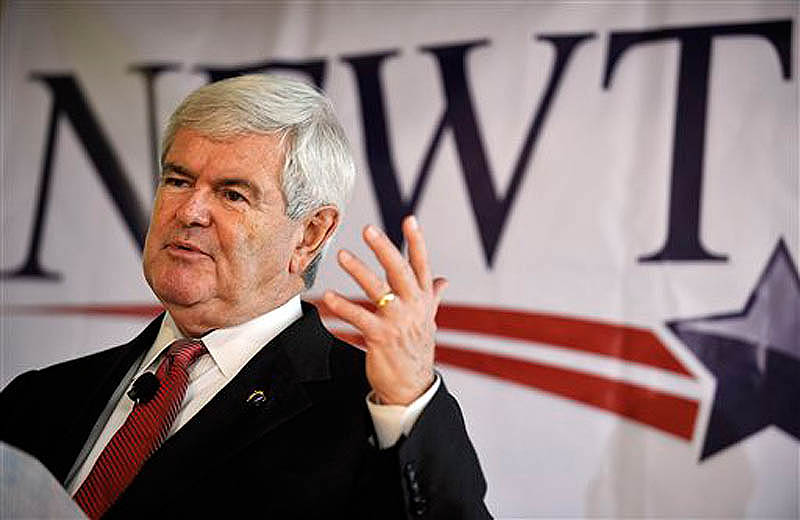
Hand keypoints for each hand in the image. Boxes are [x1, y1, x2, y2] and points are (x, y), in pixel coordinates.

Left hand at [323, 215, 447, 404]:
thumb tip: (444, 280)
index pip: (422, 266)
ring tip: (342, 255)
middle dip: (385, 249)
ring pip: (378, 290)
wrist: (413, 386)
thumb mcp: (428, 320)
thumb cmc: (416, 349)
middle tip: (368, 229)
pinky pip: (359, 318)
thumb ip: (433, 296)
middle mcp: (414, 307)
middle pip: (401, 272)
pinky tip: (328, 297)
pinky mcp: (381, 338)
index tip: (410, 219)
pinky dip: (343, 307)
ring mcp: (398, 322)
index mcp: (424, 299)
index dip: (417, 242)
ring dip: (359, 271)